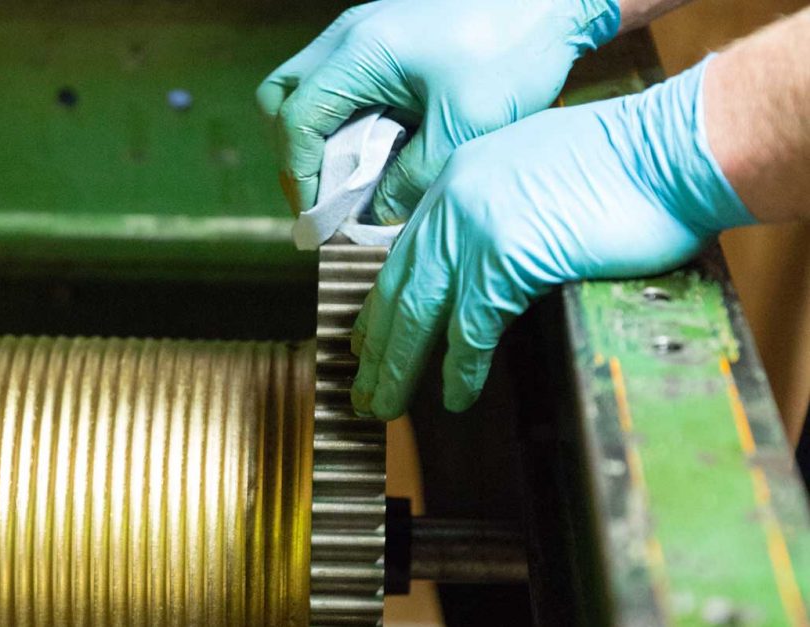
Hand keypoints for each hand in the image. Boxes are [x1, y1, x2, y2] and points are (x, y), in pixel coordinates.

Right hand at [257, 0, 619, 220]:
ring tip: (350, 182)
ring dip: (319, 139)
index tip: (319, 218)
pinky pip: (339, 83)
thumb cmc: (515, 52)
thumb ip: (412, 179)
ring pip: (307, 89)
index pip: (296, 120)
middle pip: (281, 99)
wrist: (554, 0)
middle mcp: (349, 35)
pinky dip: (344, 122)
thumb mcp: (463, 128)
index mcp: (360, 52)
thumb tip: (376, 216)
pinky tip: (377, 150)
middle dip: (296, 155)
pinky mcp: (382, 39)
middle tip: (324, 199)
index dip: (299, 176)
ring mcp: (363, 32)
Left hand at [350, 58, 755, 418]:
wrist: (668, 149)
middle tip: (361, 385)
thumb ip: (499, 209)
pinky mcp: (508, 257)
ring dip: (399, 367)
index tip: (367, 338)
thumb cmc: (622, 165)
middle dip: (376, 345)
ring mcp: (477, 228)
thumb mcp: (535, 173)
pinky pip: (472, 328)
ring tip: (383, 406)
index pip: (405, 252)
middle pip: (397, 287)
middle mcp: (454, 200)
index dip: (382, 303)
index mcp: (458, 177)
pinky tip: (454, 397)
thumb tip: (488, 262)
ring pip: (419, 313)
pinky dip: (461, 368)